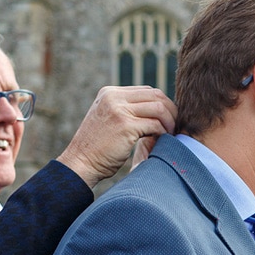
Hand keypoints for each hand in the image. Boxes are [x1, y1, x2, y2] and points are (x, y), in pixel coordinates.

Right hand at [56, 86, 176, 185]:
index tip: (168, 119)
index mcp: (110, 93)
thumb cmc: (97, 148)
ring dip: (169, 121)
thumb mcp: (108, 119)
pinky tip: (162, 140)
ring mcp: (119, 110)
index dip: (162, 104)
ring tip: (170, 134)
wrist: (80, 163)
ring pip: (158, 107)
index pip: (146, 90)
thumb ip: (125, 110)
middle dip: (170, 110)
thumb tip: (155, 109)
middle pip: (155, 95)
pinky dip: (162, 132)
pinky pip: (155, 124)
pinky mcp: (125, 125)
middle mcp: (114, 97)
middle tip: (174, 126)